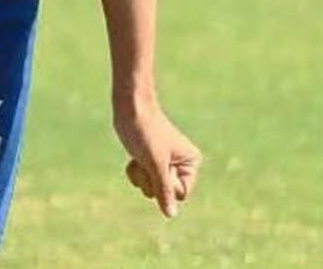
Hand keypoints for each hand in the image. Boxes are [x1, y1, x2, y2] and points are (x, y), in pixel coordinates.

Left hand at [114, 100, 201, 218]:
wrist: (130, 109)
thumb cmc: (146, 132)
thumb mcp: (156, 165)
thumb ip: (164, 191)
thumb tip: (171, 214)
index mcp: (191, 163)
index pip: (180, 194)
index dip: (166, 185)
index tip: (160, 165)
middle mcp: (181, 165)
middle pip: (164, 194)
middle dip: (151, 180)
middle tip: (148, 159)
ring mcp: (164, 165)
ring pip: (151, 190)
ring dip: (141, 176)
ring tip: (140, 156)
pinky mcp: (150, 162)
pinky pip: (142, 181)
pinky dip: (135, 172)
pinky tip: (134, 157)